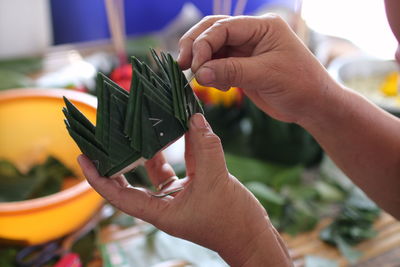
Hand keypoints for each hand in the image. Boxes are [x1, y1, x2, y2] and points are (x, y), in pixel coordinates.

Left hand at [78, 114, 290, 265]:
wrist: (252, 236)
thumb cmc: (230, 223)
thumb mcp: (216, 182)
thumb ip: (205, 148)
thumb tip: (196, 118)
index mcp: (160, 212)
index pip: (118, 195)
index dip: (98, 178)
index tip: (83, 158)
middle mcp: (164, 203)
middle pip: (133, 178)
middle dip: (120, 157)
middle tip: (109, 134)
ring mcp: (179, 194)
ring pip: (158, 167)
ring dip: (152, 146)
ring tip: (142, 123)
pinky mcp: (194, 186)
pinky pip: (181, 162)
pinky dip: (181, 145)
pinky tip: (180, 127)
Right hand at [178, 15, 336, 122]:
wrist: (312, 105)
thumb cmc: (299, 85)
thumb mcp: (266, 75)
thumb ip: (232, 71)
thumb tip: (199, 72)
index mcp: (262, 27)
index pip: (224, 26)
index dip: (204, 43)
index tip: (195, 65)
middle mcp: (251, 34)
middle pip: (213, 31)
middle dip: (196, 46)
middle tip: (182, 65)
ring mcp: (245, 50)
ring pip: (213, 49)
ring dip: (202, 62)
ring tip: (200, 79)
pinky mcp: (242, 67)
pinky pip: (218, 65)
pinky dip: (211, 74)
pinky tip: (217, 85)